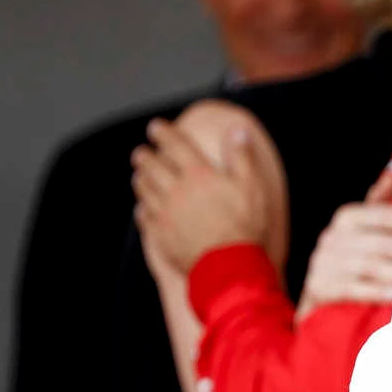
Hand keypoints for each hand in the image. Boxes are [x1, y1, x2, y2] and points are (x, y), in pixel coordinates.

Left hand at [132, 108, 272, 272]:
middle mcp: (176, 190)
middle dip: (145, 156)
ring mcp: (165, 213)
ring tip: (139, 175)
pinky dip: (142, 210)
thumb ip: (242, 157)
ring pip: (145, 190)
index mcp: (199, 175)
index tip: (156, 127)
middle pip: (153, 166)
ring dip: (140, 179)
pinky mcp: (161, 235)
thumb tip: (237, 131)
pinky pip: (145, 218)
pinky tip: (143, 209)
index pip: (175, 146)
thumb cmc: (245, 225)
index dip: (164, 133)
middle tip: (141, 152)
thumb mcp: (252, 187)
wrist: (228, 264)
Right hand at [298, 175, 391, 315]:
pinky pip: (351, 288)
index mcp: (349, 217)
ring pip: (371, 266)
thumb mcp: (362, 228)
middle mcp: (334, 236)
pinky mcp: (318, 287)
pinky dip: (374, 291)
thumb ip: (380, 204)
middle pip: (383, 242)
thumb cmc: (350, 257)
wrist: (316, 294)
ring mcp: (324, 262)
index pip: (388, 216)